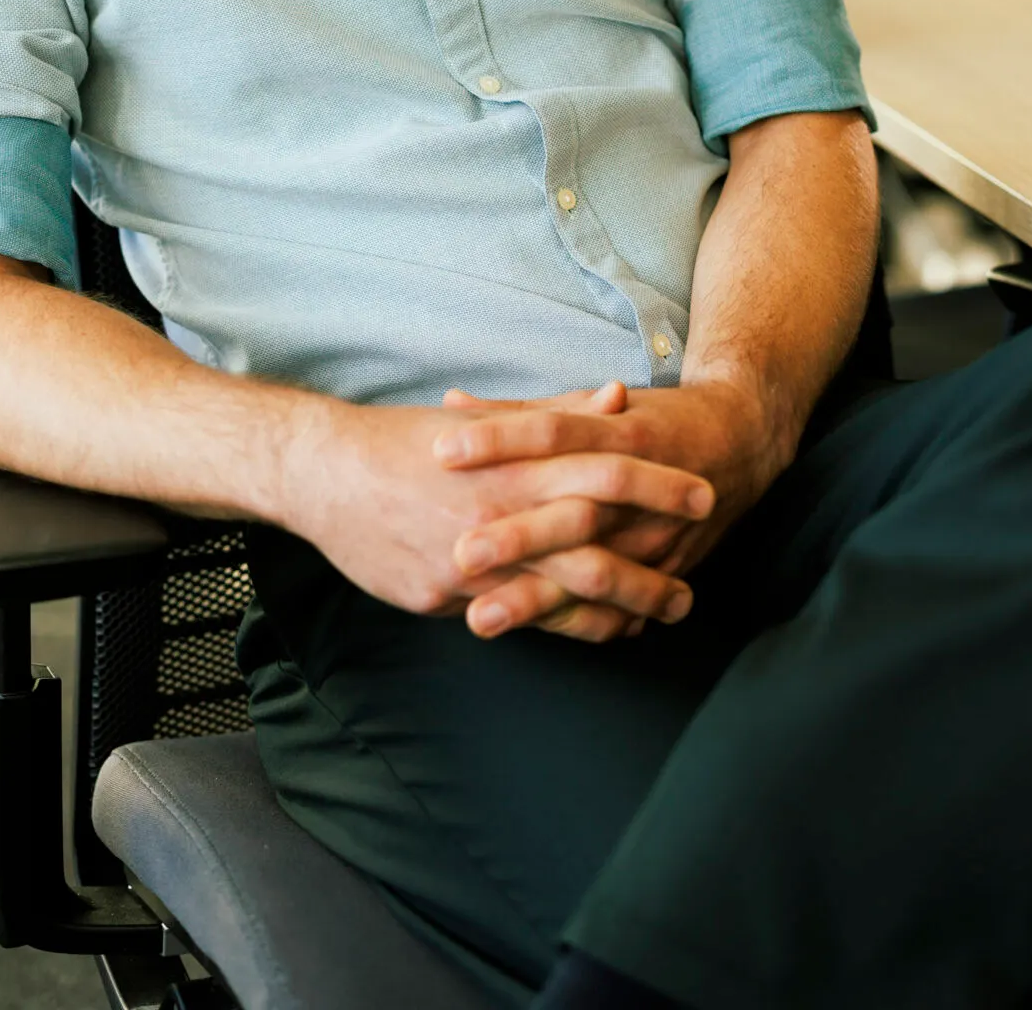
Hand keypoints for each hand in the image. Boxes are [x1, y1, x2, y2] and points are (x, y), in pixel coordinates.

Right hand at [278, 385, 712, 644]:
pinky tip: (589, 635)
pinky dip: (559, 628)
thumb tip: (617, 396)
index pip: (604, 470)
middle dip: (649, 572)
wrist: (327, 475)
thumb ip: (557, 415)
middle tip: (691, 591)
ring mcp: (473, 561)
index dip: (658, 484)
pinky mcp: (445, 597)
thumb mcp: (487, 422)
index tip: (704, 497)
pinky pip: (514, 619)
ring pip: (556, 597)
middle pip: (592, 547)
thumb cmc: (411, 441)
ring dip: (614, 613)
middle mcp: (500, 512)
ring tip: (652, 622)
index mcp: (514, 462)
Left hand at [435, 372, 792, 601]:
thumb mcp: (593, 405)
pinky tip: (535, 640)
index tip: (442, 451)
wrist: (742, 440)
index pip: (553, 431)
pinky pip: (624, 606)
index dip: (500, 439)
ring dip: (539, 598)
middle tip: (460, 554)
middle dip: (519, 535)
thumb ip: (519, 411)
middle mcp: (640, 484)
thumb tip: (449, 405)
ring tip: (480, 616)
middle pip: (575, 508)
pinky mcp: (668, 567)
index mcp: (619, 429)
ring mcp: (657, 532)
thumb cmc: (653, 419)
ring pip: (596, 570)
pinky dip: (582, 624)